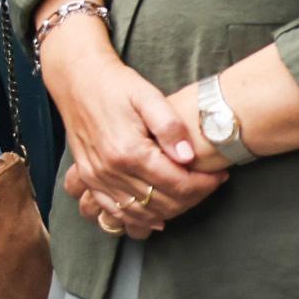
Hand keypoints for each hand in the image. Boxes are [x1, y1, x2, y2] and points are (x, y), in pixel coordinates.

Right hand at [43, 29, 221, 237]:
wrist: (77, 80)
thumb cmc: (116, 85)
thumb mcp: (148, 95)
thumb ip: (170, 126)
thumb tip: (188, 157)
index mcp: (129, 151)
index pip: (177, 185)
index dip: (205, 185)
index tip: (220, 175)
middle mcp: (111, 170)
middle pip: (163, 202)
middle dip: (193, 198)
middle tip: (209, 183)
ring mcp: (97, 177)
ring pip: (141, 212)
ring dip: (170, 210)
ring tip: (188, 194)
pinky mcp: (89, 178)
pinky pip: (114, 211)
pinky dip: (138, 219)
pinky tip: (156, 216)